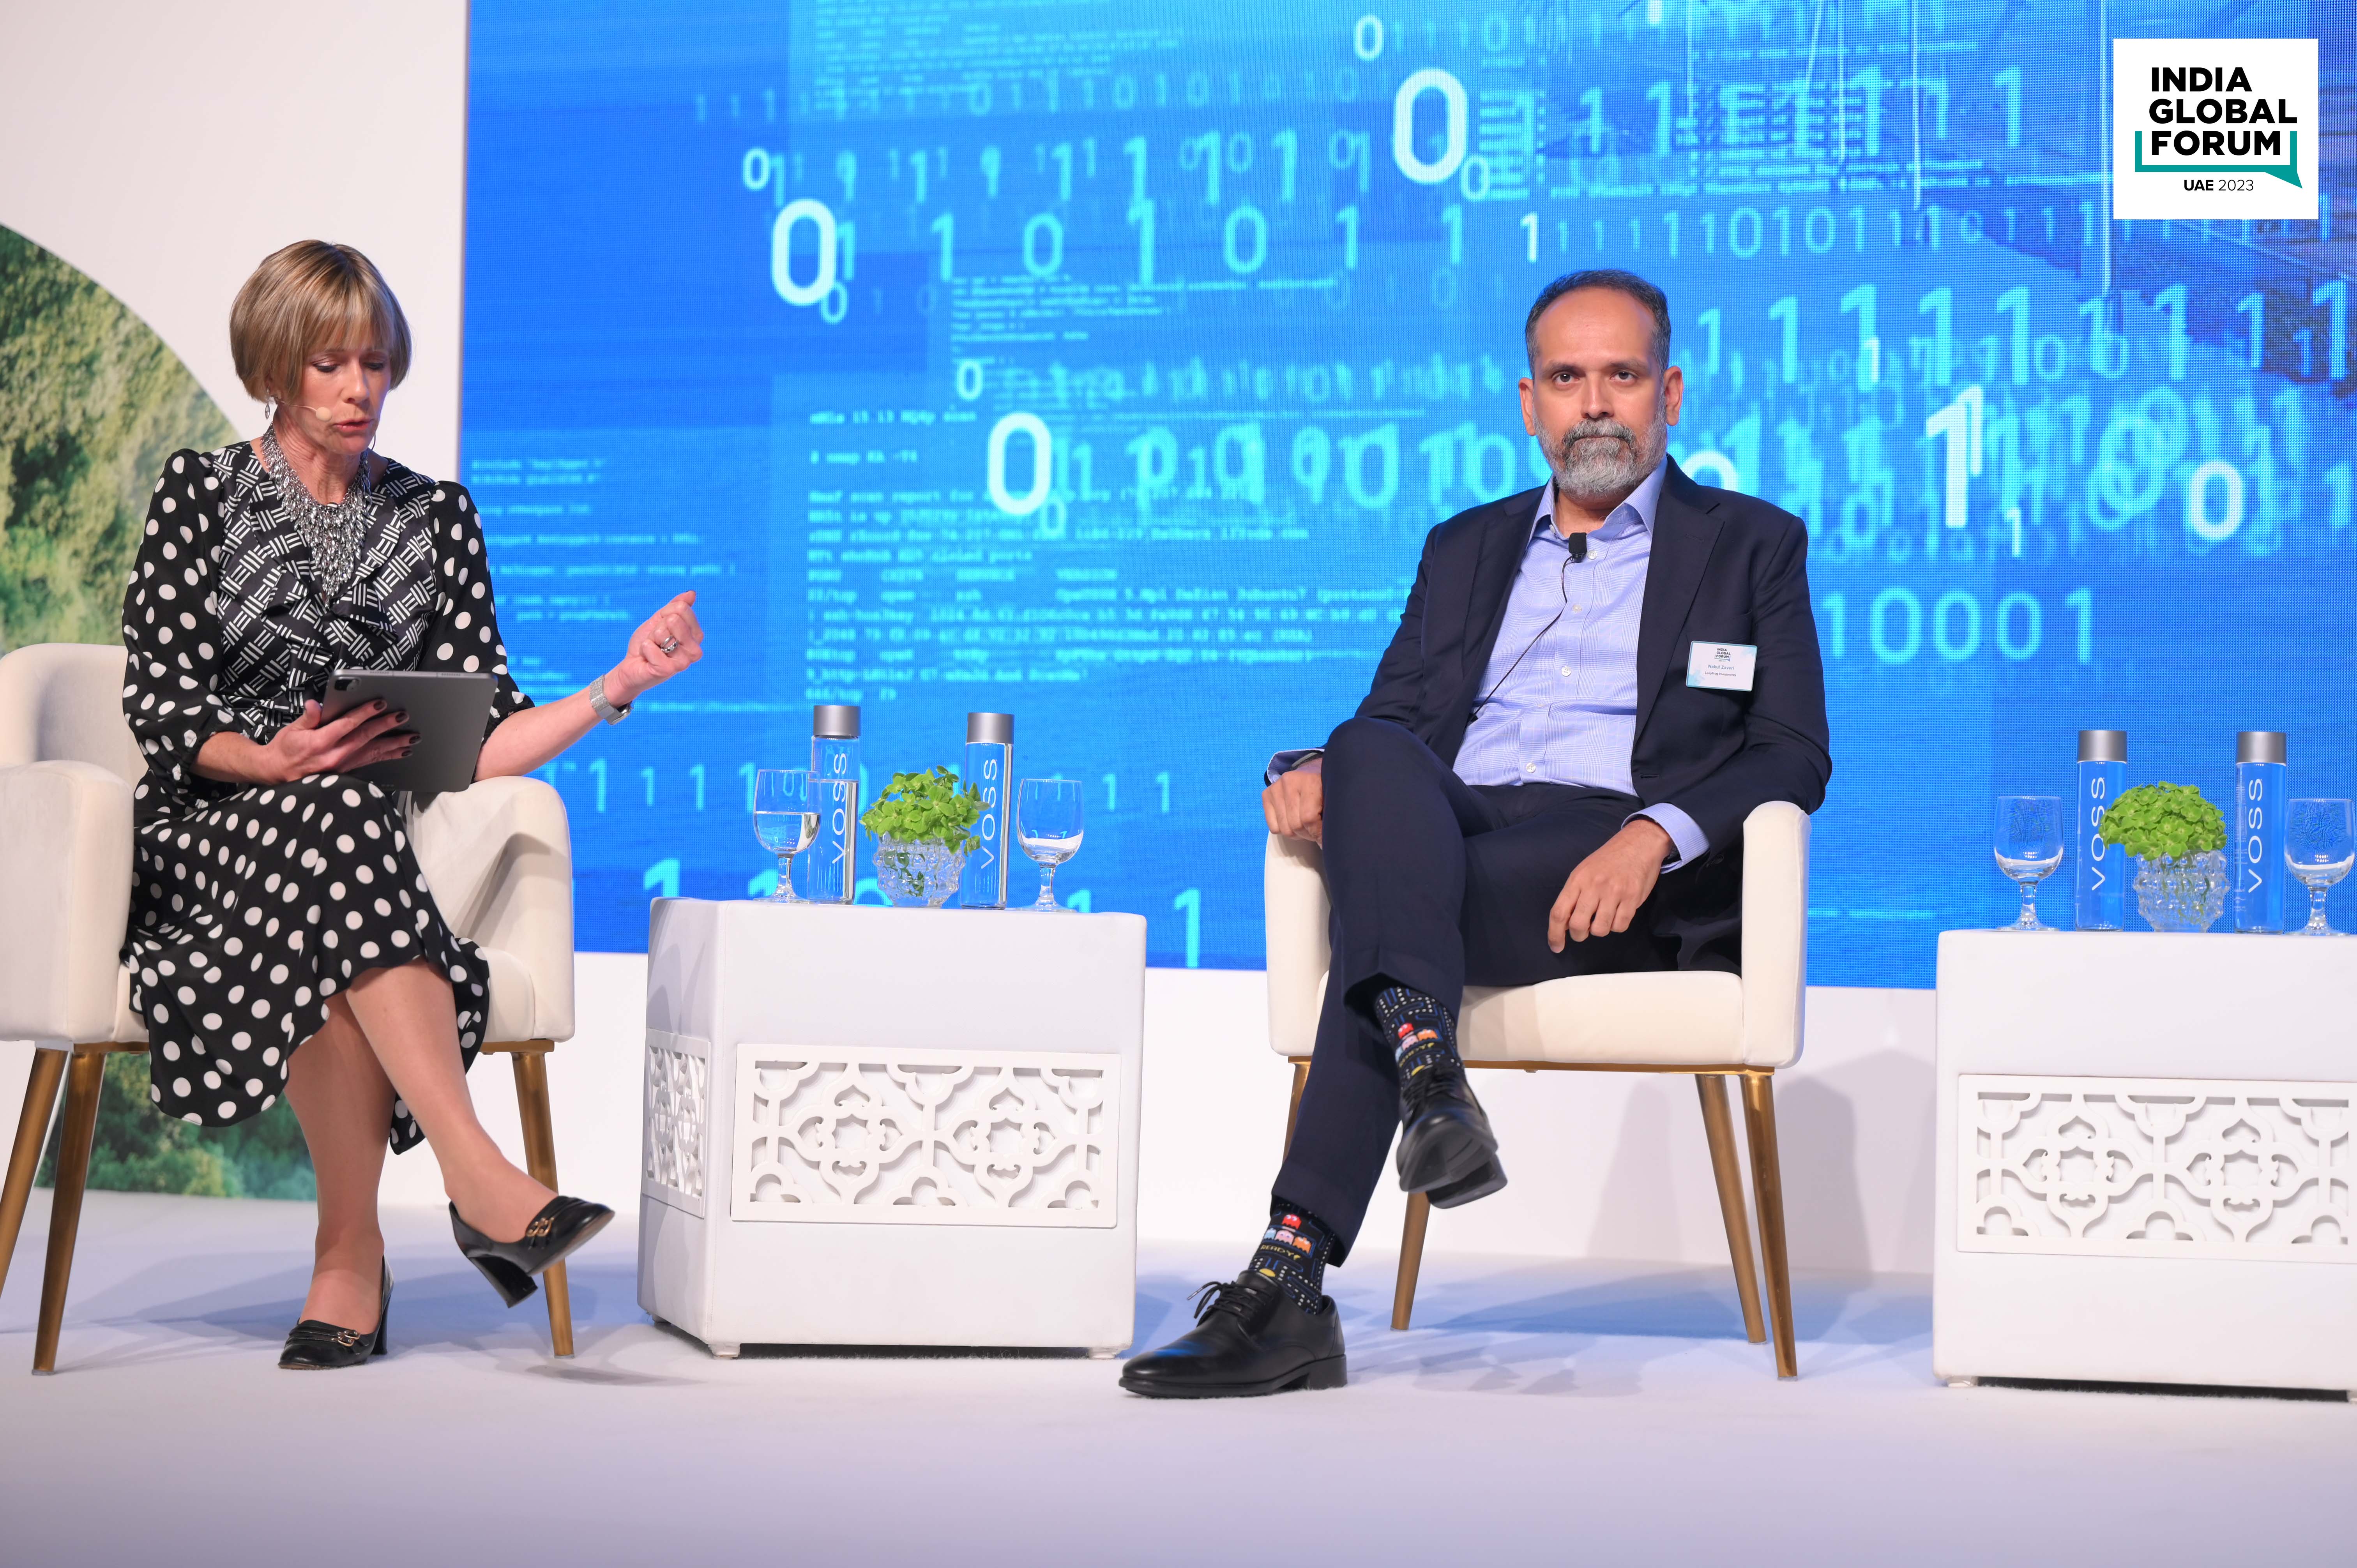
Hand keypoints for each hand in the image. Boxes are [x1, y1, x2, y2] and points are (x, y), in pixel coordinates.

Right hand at [261, 700, 414, 782]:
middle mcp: (333, 756)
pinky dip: (386, 757)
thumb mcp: (292, 730)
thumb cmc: (284, 749)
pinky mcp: (345, 773)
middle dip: (386, 726)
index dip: (365, 713)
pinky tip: (400, 752)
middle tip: (403, 717)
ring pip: (372, 753)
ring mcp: (341, 767)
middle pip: (365, 738)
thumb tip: (316, 704)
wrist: (276, 774)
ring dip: (394, 745)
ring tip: (411, 738)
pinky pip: (370, 763)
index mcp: (319, 742)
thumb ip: (308, 717)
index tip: (380, 703)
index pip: (348, 724)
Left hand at [605, 591, 703, 705]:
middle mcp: (694, 650)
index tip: (661, 628)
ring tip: (653, 650)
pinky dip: (644, 649)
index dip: (665, 615)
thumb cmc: (648, 644)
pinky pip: (651, 648)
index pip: (683, 609)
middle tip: (656, 641)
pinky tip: (647, 658)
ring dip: (651, 639)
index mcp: (695, 637)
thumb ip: (675, 607)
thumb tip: (691, 593)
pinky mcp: (668, 671)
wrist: (632, 666)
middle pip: (674, 619)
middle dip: (658, 627)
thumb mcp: (659, 621)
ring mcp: (683, 662)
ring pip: (663, 633)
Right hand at [1262, 756, 1324, 842]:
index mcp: (1310, 781)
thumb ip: (1330, 818)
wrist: (1310, 774)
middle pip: (1295, 825)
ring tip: (1305, 828)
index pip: (1309, 818)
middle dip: (1307, 834)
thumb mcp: (1331, 800)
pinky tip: (1292, 821)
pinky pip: (1273, 827)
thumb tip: (1326, 844)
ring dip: (1297, 834)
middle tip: (1314, 832)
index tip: (1323, 838)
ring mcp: (1276, 788)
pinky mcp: (1266, 794)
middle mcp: (1289, 781)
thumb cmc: (1323, 791)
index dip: (1317, 832)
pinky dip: (1284, 830)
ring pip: (1284, 829)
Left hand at [1548, 818, 1672, 950]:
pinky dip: (1617, 925)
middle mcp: (1593, 886)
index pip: (1559, 912)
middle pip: (1578, 925)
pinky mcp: (1632, 898)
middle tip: (1583, 931)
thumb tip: (1563, 925)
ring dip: (1600, 929)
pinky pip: (1620, 926)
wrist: (1637, 844)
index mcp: (1577, 880)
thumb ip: (1573, 896)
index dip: (1554, 934)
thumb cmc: (1607, 860)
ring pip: (1600, 930)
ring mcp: (1614, 892)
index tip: (1556, 946)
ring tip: (1604, 916)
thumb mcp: (1583, 872)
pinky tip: (1618, 913)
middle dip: (1579, 935)